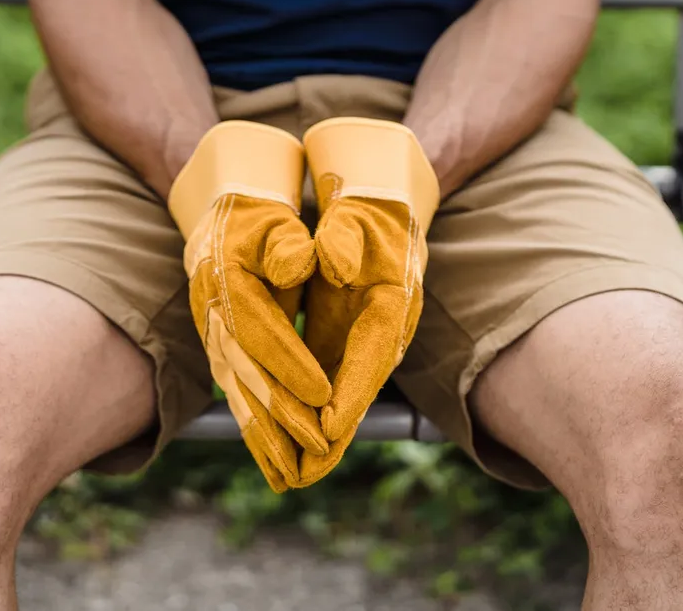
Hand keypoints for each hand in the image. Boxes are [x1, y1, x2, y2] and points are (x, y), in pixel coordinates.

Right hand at [169, 122, 332, 490]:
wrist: (214, 205)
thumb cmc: (254, 208)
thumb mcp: (271, 213)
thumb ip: (289, 239)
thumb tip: (306, 261)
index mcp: (225, 280)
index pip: (258, 330)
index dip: (290, 365)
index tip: (324, 397)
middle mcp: (212, 313)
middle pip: (247, 374)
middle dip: (283, 417)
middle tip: (320, 451)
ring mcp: (213, 334)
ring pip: (239, 394)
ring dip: (267, 437)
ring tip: (293, 476)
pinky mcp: (222, 349)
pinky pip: (238, 396)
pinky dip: (257, 430)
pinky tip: (274, 459)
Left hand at [294, 118, 439, 486]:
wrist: (384, 205)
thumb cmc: (369, 208)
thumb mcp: (357, 215)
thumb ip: (343, 235)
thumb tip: (328, 258)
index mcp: (394, 301)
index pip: (373, 353)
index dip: (353, 391)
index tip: (328, 426)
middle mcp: (385, 330)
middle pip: (358, 389)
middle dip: (333, 435)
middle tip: (305, 474)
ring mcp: (366, 341)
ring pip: (343, 396)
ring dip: (320, 438)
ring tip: (293, 476)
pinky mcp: (345, 343)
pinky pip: (329, 387)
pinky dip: (310, 417)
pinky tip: (289, 445)